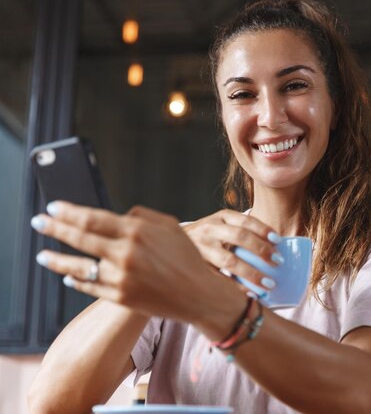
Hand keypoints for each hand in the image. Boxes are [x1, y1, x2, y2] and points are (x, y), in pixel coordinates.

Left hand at [31, 201, 240, 324]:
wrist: (198, 294)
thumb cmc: (187, 257)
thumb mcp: (170, 225)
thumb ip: (142, 214)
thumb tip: (116, 215)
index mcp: (137, 231)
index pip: (93, 218)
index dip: (69, 212)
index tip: (53, 207)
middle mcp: (125, 253)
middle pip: (80, 238)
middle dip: (54, 228)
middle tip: (38, 222)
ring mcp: (121, 276)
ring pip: (79, 266)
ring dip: (56, 259)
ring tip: (41, 255)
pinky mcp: (120, 296)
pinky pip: (90, 286)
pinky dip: (76, 280)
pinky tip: (68, 275)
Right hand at [183, 209, 282, 290]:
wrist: (173, 243)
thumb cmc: (209, 237)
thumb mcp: (222, 226)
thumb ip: (242, 231)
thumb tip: (275, 247)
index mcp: (222, 217)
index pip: (246, 220)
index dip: (263, 229)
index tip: (278, 240)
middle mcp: (210, 229)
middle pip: (240, 237)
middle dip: (261, 249)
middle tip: (278, 262)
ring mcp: (202, 247)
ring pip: (230, 260)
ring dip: (252, 273)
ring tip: (269, 284)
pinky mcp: (196, 266)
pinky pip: (219, 278)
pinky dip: (237, 287)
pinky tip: (250, 294)